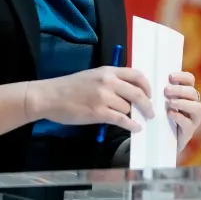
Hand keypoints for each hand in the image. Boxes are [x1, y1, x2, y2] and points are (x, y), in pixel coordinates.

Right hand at [27, 67, 154, 132]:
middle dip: (148, 104)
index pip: (136, 75)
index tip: (149, 94)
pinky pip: (122, 119)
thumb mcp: (92, 76)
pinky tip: (135, 128)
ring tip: (136, 120)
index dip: (147, 86)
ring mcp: (104, 97)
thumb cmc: (68, 87)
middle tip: (151, 112)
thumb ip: (110, 80)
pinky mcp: (99, 112)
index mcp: (107, 71)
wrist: (50, 96)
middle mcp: (108, 81)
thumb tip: (128, 92)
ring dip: (134, 115)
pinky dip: (132, 125)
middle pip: (138, 93)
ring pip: (129, 107)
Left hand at [165, 71, 200, 151]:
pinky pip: (188, 123)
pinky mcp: (189, 131)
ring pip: (196, 107)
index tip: (170, 77)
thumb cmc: (160, 116)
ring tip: (169, 103)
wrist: (160, 140)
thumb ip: (160, 91)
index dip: (182, 76)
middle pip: (192, 92)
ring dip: (182, 103)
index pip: (190, 80)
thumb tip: (150, 78)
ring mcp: (193, 118)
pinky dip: (179, 117)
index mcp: (187, 94)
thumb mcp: (160, 101)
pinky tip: (169, 114)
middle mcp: (193, 104)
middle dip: (179, 90)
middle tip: (166, 91)